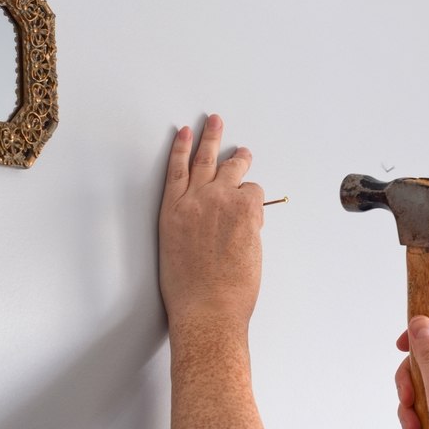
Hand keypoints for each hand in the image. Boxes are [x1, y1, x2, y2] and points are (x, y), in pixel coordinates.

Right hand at [159, 115, 264, 326]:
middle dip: (211, 136)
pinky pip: (255, 192)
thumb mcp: (176, 254)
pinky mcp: (245, 208)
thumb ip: (192, 229)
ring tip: (244, 154)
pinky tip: (253, 211)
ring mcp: (220, 201)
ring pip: (234, 168)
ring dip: (240, 160)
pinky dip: (256, 200)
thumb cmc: (190, 292)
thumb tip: (212, 223)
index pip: (175, 170)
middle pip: (204, 158)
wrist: (207, 307)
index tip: (184, 133)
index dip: (180, 148)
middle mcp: (194, 201)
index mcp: (172, 213)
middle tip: (215, 120)